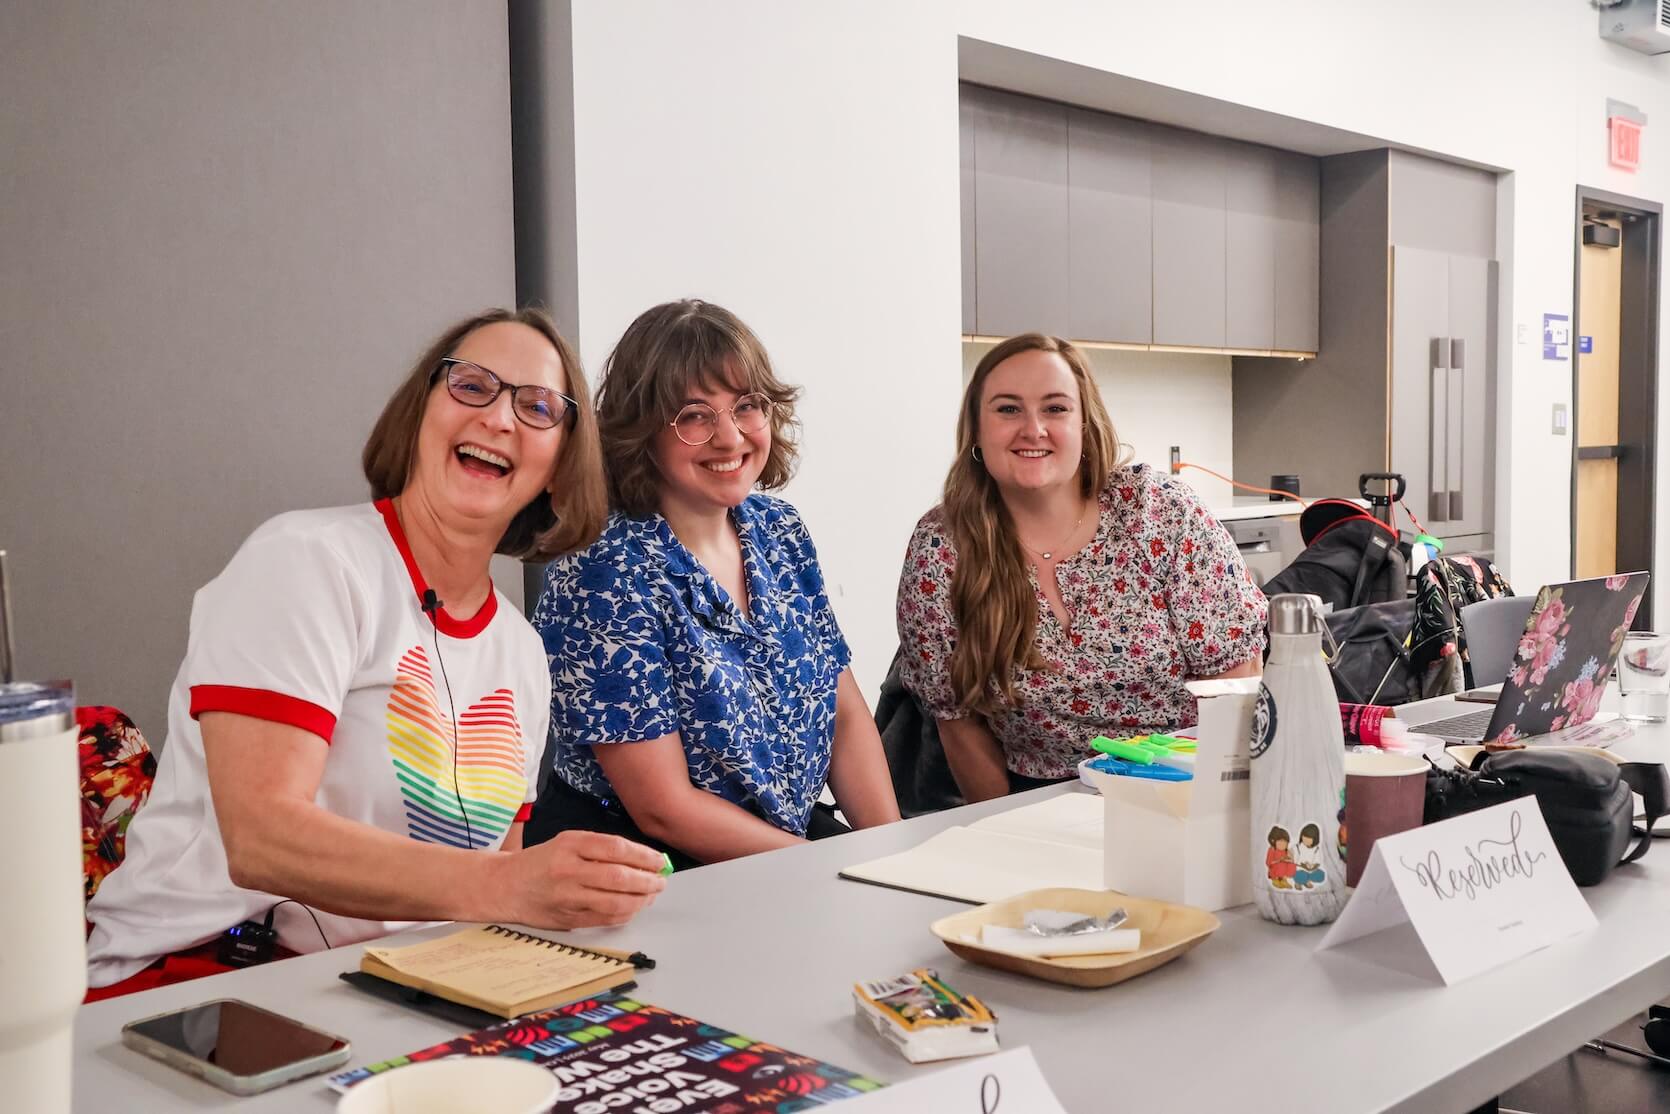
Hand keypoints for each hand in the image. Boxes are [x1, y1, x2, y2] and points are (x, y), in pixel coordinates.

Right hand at [500, 830, 667, 929]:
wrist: (505, 885)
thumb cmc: (542, 862)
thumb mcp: (568, 842)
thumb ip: (601, 849)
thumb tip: (643, 860)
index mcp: (571, 845)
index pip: (617, 849)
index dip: (644, 856)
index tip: (660, 861)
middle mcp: (569, 870)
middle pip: (619, 877)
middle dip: (648, 881)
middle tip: (661, 881)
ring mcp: (568, 897)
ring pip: (615, 902)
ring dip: (641, 900)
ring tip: (651, 895)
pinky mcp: (567, 919)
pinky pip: (605, 919)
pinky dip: (625, 914)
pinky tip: (633, 907)